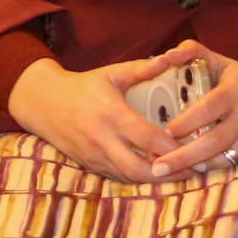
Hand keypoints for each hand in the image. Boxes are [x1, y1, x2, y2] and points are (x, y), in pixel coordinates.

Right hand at [5, 50, 190, 183]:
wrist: (42, 102)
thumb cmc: (82, 86)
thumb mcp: (111, 74)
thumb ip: (142, 69)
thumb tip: (171, 58)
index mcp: (110, 114)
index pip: (148, 138)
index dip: (173, 147)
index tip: (195, 147)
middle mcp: (102, 139)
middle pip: (140, 169)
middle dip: (168, 173)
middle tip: (192, 169)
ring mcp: (94, 156)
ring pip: (130, 178)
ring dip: (156, 179)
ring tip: (179, 172)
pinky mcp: (89, 165)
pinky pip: (119, 178)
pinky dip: (139, 178)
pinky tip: (155, 173)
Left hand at [151, 41, 237, 175]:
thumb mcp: (224, 62)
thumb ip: (193, 52)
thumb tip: (167, 55)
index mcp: (236, 90)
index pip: (207, 109)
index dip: (184, 123)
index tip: (164, 132)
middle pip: (214, 141)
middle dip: (183, 157)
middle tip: (158, 167)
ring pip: (225, 157)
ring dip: (197, 165)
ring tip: (171, 170)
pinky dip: (217, 165)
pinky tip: (198, 167)